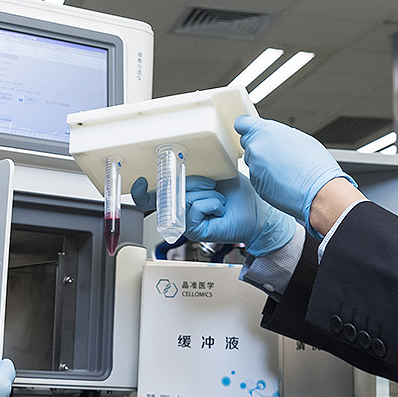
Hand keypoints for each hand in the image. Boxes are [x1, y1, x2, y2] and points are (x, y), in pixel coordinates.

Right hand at [132, 174, 296, 256]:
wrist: (257, 212)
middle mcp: (180, 210)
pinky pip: (193, 210)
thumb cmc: (238, 195)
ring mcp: (186, 222)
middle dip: (193, 182)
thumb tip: (178, 165)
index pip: (151, 196)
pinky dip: (210, 203)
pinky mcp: (195, 231)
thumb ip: (193, 172)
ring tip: (219, 199)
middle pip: (169, 191)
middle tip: (211, 185)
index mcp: (181, 196)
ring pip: (183, 198)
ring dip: (207, 193)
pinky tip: (219, 208)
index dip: (141, 191)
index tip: (140, 181)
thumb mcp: (213, 174)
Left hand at [234, 115, 355, 229]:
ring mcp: (254, 168)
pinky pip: (257, 178)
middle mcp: (256, 148)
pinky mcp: (256, 185)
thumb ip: (279, 135)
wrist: (319, 190)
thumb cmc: (315, 165)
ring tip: (284, 169)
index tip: (250, 130)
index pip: (242, 124)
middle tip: (276, 153)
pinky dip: (266, 178)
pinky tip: (283, 180)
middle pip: (247, 143)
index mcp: (265, 131)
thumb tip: (276, 138)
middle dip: (258, 147)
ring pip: (253, 162)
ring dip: (263, 164)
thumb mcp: (300, 138)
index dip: (247, 127)